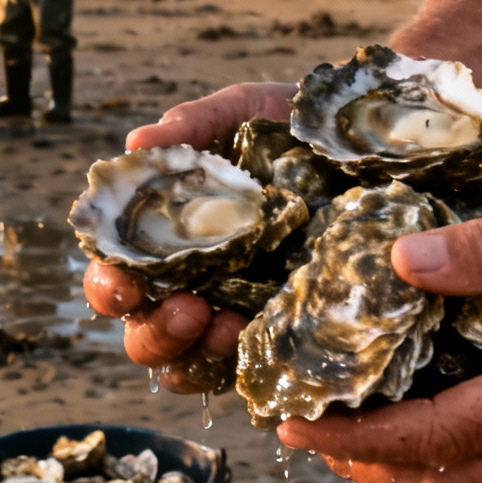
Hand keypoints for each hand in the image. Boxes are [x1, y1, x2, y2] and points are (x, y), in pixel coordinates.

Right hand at [87, 83, 300, 377]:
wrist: (372, 144)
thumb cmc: (294, 128)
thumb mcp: (245, 113)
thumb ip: (193, 126)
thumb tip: (136, 142)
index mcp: (165, 237)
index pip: (117, 275)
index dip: (110, 286)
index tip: (126, 284)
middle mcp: (190, 283)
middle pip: (142, 334)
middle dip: (155, 332)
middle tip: (189, 308)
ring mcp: (233, 313)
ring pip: (186, 365)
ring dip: (195, 353)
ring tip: (225, 324)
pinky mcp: (280, 333)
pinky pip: (247, 369)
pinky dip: (243, 361)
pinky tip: (260, 332)